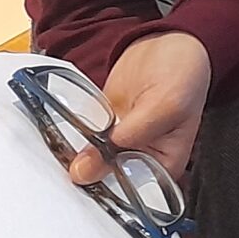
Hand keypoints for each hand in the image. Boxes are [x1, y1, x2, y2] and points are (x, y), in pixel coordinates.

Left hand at [69, 32, 212, 184]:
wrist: (167, 42)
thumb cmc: (183, 73)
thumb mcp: (164, 105)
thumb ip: (129, 138)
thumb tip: (84, 171)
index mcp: (164, 165)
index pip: (133, 195)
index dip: (106, 195)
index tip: (81, 192)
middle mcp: (138, 160)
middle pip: (106, 181)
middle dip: (84, 177)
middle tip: (64, 173)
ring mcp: (117, 144)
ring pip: (88, 162)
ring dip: (71, 160)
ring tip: (55, 158)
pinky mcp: (101, 127)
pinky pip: (79, 140)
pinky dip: (66, 140)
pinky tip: (54, 140)